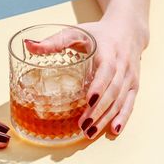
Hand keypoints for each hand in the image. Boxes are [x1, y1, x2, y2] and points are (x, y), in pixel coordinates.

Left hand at [24, 19, 147, 138]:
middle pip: (113, 91)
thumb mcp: (78, 32)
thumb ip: (54, 41)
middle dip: (98, 110)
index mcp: (109, 51)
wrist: (129, 30)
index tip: (88, 100)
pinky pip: (130, 103)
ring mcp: (130, 77)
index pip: (107, 70)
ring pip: (121, 100)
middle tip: (83, 125)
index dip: (99, 86)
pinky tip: (113, 131)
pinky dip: (123, 118)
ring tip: (90, 132)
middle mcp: (123, 65)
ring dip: (107, 117)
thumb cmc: (99, 33)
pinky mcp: (134, 85)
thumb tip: (28, 46)